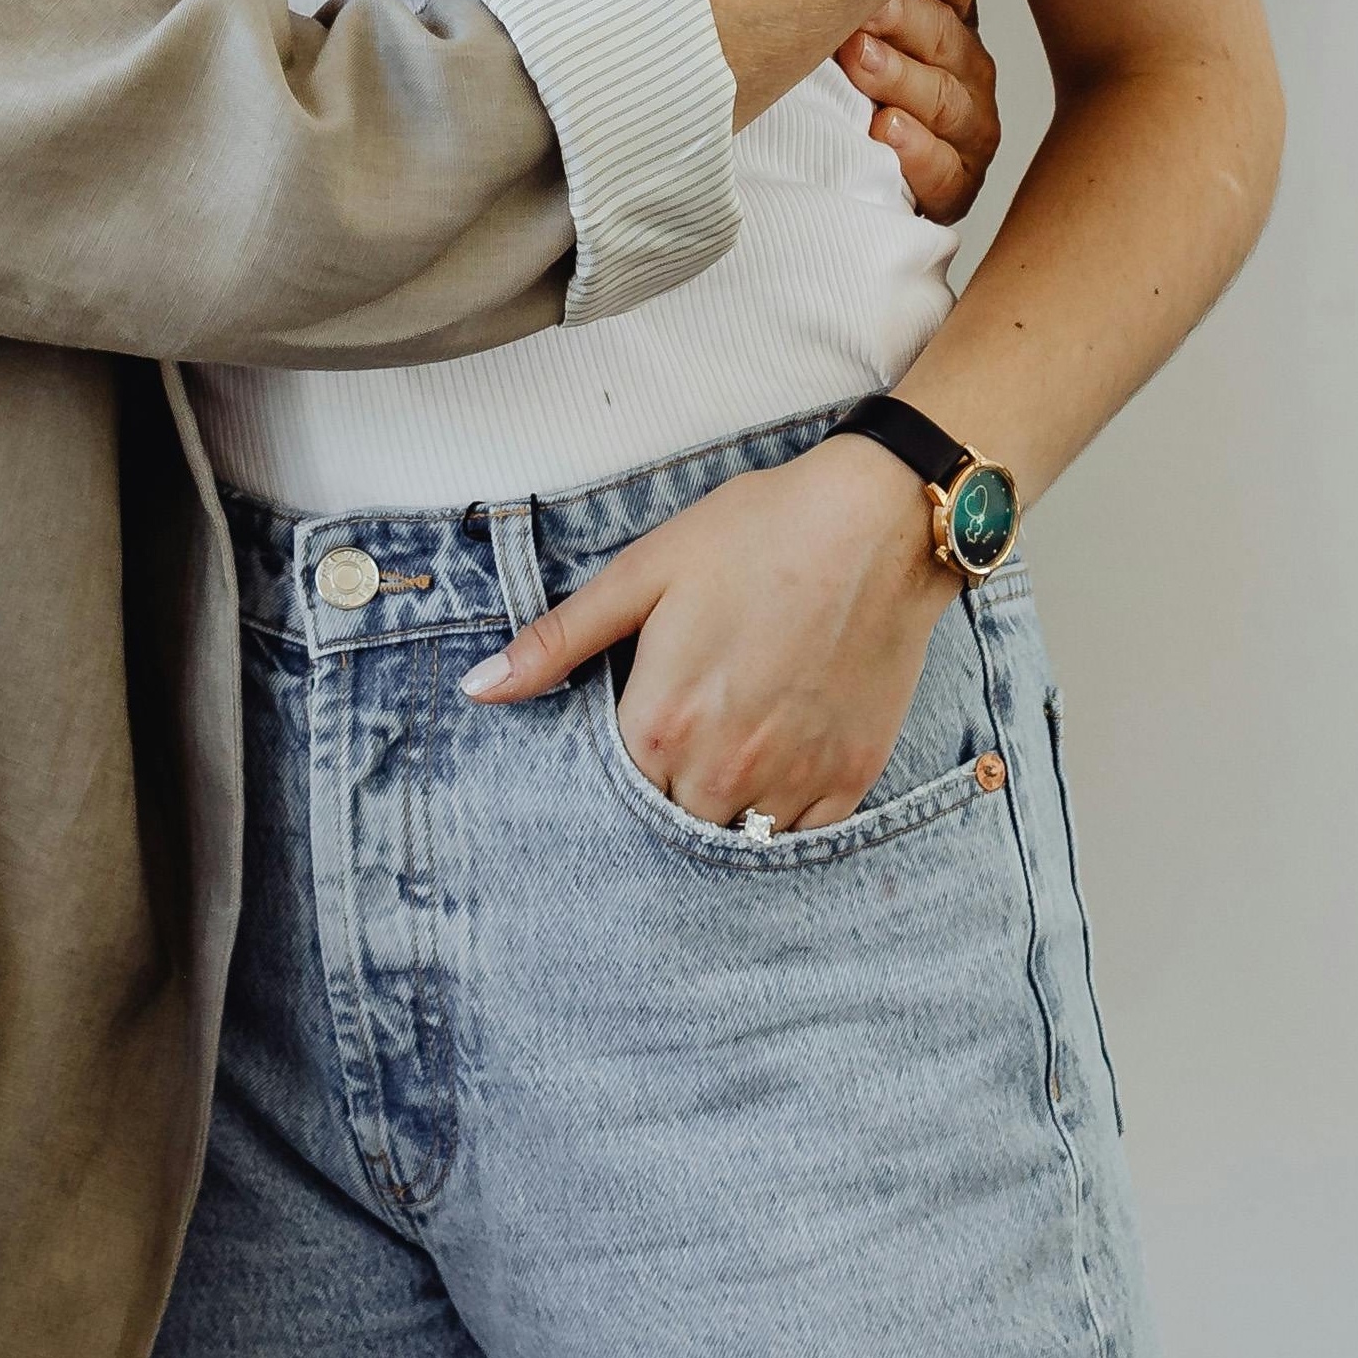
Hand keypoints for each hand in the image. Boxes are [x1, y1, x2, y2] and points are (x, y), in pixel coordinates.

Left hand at [462, 435, 958, 833]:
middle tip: (698, 721)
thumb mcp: (643, 573)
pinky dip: (787, 809)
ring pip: (737, 834)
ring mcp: (793, 779)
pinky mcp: (852, 778)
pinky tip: (786, 753)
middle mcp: (724, 768)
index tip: (647, 719)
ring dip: (728, 804)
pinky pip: (803, 834)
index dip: (628, 754)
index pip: (617, 787)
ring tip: (740, 739)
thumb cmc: (756, 534)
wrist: (878, 523)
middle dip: (675, 784)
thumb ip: (558, 642)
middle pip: (675, 819)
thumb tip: (479, 689)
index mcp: (662, 721)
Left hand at [840, 0, 1002, 221]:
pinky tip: (885, 131)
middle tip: (857, 11)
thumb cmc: (834, 90)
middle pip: (942, 33)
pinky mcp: (959, 181)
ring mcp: (969, 124)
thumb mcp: (836, 32)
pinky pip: (946, 168)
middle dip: (899, 19)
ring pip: (945, 97)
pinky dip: (916, 151)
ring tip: (860, 63)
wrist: (842, 178)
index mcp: (945, 17)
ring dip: (900, 78)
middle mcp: (965, 65)